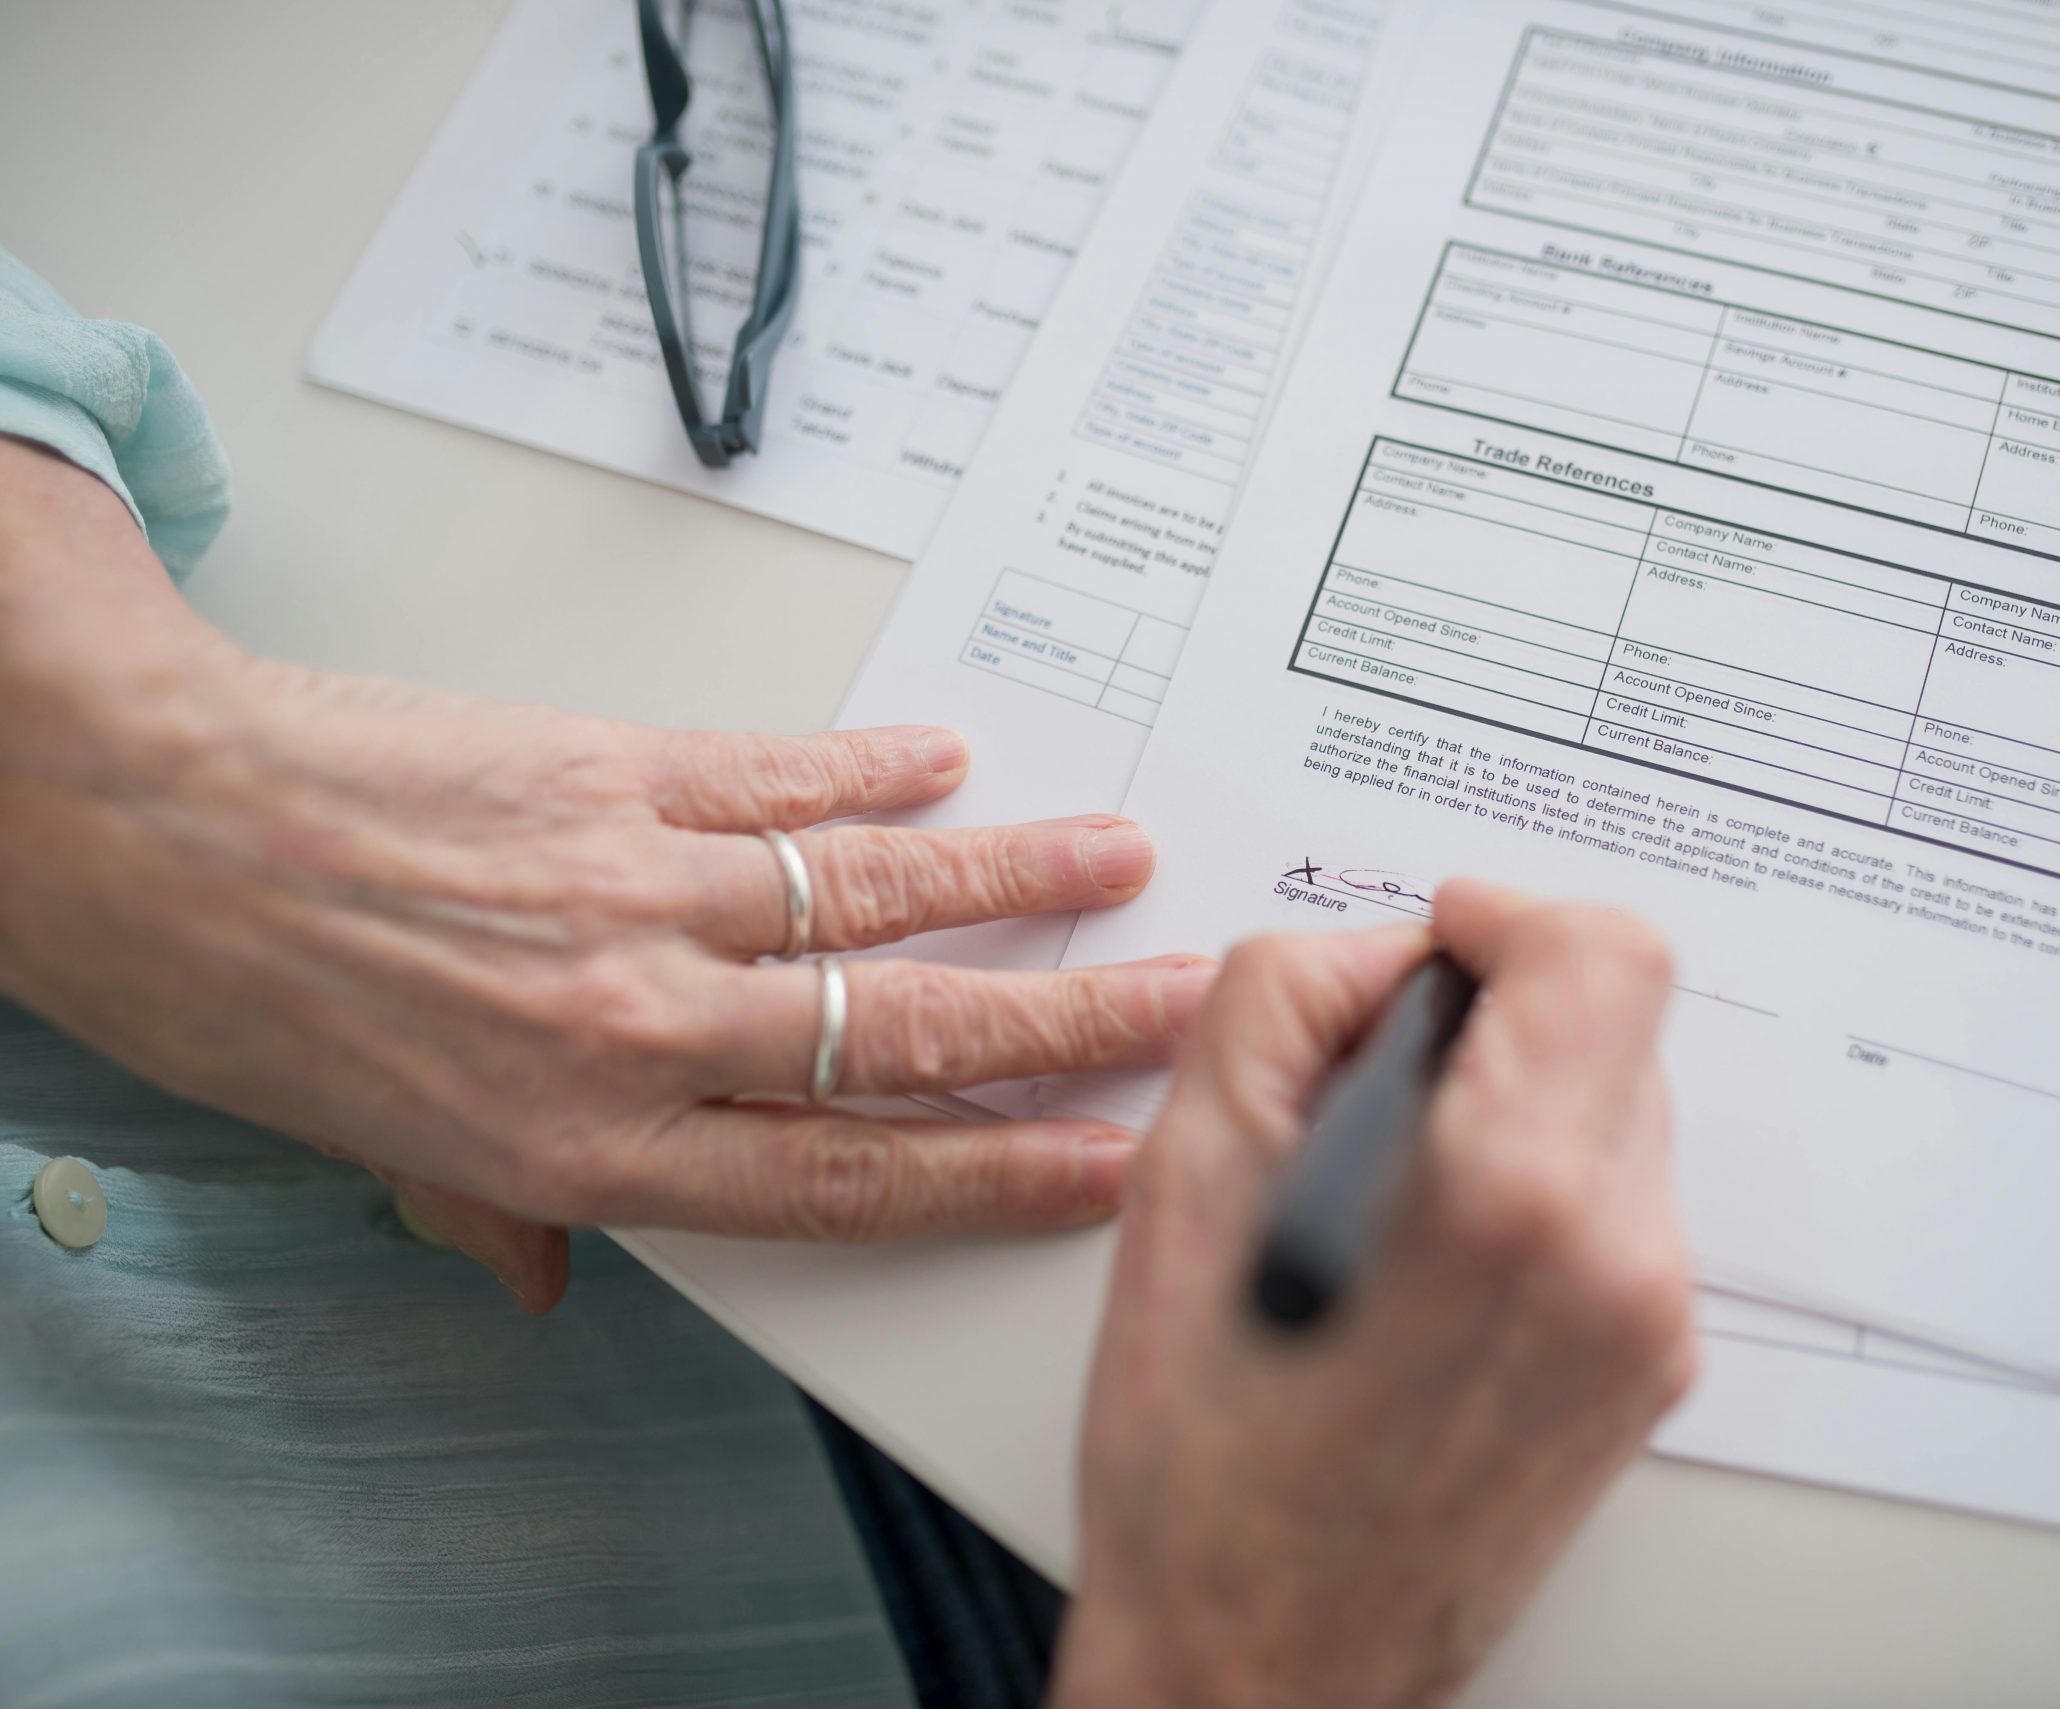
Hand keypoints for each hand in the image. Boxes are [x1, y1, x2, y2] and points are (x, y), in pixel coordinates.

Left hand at [0, 437, 1213, 1309]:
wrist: (138, 819)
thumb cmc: (239, 990)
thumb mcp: (372, 1150)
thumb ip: (495, 1210)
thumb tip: (544, 1277)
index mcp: (593, 1143)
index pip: (850, 1174)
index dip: (1000, 1170)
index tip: (1102, 1159)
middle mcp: (640, 1026)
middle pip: (907, 1036)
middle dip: (1069, 1025)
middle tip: (1181, 999)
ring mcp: (640, 889)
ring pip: (879, 896)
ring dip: (1015, 880)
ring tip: (1118, 862)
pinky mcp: (616, 770)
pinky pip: (783, 780)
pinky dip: (877, 772)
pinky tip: (946, 765)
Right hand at [1052, 880, 1695, 1708]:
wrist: (1264, 1660)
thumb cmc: (1205, 1468)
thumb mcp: (1185, 1179)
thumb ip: (1286, 999)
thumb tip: (1379, 954)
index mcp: (1510, 1197)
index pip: (1606, 955)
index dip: (1509, 917)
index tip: (1443, 944)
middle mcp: (1616, 1260)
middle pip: (1619, 1023)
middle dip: (1501, 1014)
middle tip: (1380, 1080)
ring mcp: (1650, 1326)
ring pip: (1621, 1109)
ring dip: (1519, 1100)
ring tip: (1393, 1186)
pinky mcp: (1654, 1372)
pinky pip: (1619, 1206)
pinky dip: (1537, 1185)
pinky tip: (1430, 1258)